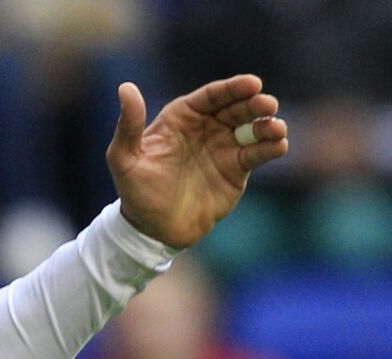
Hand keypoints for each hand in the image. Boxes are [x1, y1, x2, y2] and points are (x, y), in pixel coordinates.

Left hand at [107, 75, 288, 249]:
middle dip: (255, 103)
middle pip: (237, 108)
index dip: (233, 88)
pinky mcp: (237, 168)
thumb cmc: (136, 192)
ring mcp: (225, 147)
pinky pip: (258, 153)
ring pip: (253, 128)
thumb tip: (124, 87)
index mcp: (182, 118)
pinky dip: (271, 147)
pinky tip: (278, 145)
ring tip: (276, 127)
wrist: (153, 230)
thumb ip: (128, 125)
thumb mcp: (124, 158)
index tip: (252, 84)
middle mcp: (207, 127)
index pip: (211, 96)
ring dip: (268, 124)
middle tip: (268, 104)